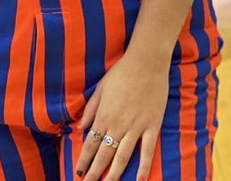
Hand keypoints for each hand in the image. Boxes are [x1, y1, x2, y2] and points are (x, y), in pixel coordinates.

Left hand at [75, 51, 168, 180]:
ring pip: (123, 156)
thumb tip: (80, 128)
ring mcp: (136, 127)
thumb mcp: (100, 87)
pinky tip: (140, 180)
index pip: (90, 143)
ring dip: (114, 174)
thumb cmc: (122, 72)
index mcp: (104, 115)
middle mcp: (118, 124)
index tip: (78, 173)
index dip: (84, 160)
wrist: (146, 61)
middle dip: (95, 172)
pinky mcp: (152, 126)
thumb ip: (91, 108)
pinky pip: (147, 151)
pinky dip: (144, 167)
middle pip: (104, 154)